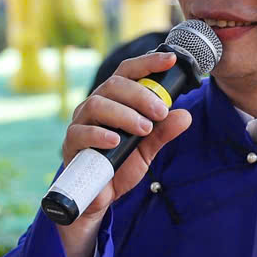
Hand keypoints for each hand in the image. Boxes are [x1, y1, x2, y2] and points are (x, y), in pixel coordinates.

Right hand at [55, 51, 194, 256]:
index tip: (171, 60)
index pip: (129, 72)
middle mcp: (96, 105)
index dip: (148, 63)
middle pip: (114, 85)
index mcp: (115, 100)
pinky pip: (81, 132)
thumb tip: (185, 115)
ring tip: (144, 129)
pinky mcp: (71, 143)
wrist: (99, 196)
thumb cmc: (120, 165)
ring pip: (97, 104)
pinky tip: (116, 140)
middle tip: (160, 111)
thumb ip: (163, 132)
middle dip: (140, 95)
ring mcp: (81, 122)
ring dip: (124, 114)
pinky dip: (100, 134)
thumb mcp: (148, 148)